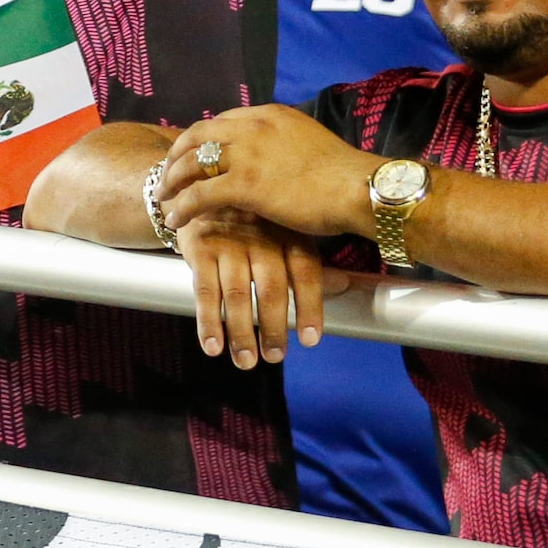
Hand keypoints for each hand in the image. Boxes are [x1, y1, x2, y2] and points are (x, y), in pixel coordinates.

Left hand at [158, 103, 380, 241]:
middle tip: (167, 172)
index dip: (203, 138)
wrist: (358, 188)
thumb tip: (278, 159)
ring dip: (172, 180)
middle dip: (177, 154)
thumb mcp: (309, 143)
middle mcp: (252, 127)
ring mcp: (245, 154)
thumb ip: (285, 145)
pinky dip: (182, 207)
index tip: (193, 153)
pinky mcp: (243, 184)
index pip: (222, 121)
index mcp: (269, 115)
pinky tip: (175, 219)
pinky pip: (199, 194)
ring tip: (162, 196)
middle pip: (198, 135)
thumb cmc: (343, 175)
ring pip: (192, 163)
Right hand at [178, 213, 334, 368]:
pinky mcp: (200, 248)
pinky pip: (205, 291)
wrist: (202, 186)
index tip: (310, 340)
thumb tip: (347, 286)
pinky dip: (208, 322)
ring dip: (242, 333)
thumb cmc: (252, 219)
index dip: (310, 307)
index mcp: (287, 233)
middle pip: (271, 289)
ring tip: (246, 361)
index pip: (305, 273)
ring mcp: (229, 242)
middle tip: (275, 357)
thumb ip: (307, 262)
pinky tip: (213, 345)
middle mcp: (260, 237)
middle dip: (273, 327)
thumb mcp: (284, 230)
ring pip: (238, 294)